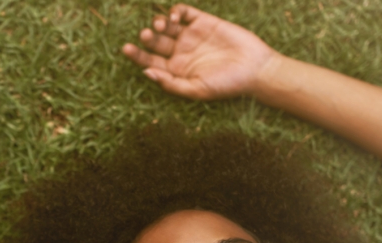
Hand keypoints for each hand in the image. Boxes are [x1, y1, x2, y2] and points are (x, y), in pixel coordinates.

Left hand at [122, 4, 277, 99]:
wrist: (255, 69)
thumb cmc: (226, 85)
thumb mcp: (196, 90)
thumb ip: (171, 84)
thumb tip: (146, 73)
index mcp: (175, 71)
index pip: (149, 61)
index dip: (136, 55)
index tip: (126, 48)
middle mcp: (180, 53)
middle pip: (155, 42)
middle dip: (147, 37)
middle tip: (146, 34)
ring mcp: (191, 36)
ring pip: (166, 26)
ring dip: (159, 23)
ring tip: (160, 25)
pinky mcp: (204, 22)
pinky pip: (184, 13)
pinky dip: (175, 12)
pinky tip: (174, 18)